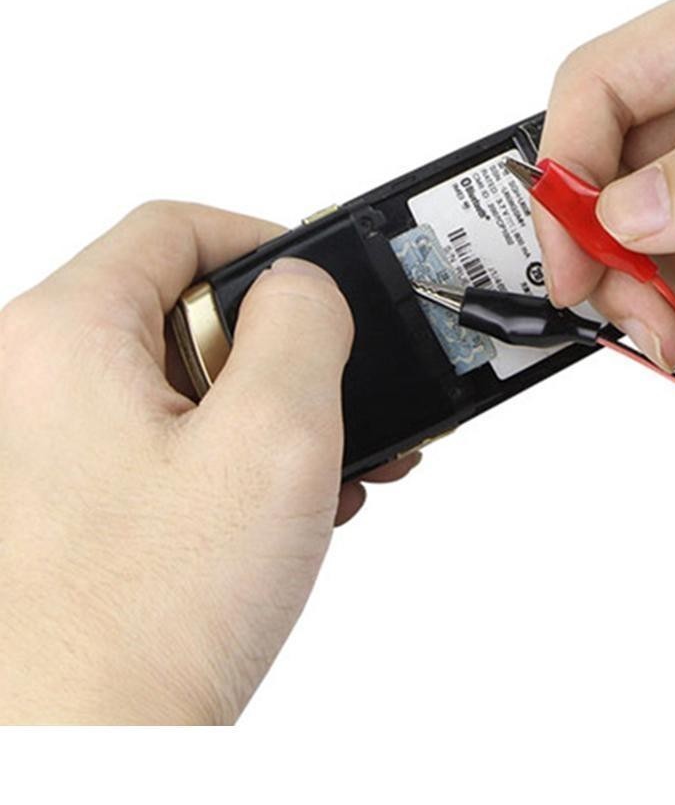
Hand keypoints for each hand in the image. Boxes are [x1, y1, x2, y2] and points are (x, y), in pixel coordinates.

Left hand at [0, 202, 417, 723]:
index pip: (176, 226)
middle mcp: (37, 382)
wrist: (82, 758)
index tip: (324, 288)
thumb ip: (304, 325)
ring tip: (333, 465)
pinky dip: (237, 458)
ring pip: (187, 382)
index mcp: (64, 337)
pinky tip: (293, 507)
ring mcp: (50, 447)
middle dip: (282, 350)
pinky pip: (170, 442)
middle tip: (333, 399)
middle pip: (185, 306)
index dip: (268, 244)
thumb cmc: (147, 622)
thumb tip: (304, 288)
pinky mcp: (76, 501)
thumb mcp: (274, 437)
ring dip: (271, 413)